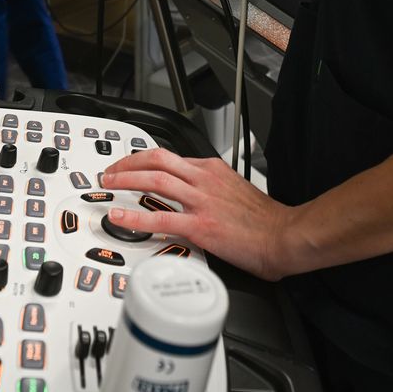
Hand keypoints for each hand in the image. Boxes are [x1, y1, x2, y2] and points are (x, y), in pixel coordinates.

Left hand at [100, 148, 292, 279]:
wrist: (284, 235)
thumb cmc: (264, 220)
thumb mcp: (234, 188)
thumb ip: (211, 186)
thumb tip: (193, 194)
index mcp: (211, 169)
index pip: (169, 156)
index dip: (143, 159)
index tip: (130, 166)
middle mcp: (203, 179)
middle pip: (156, 160)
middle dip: (128, 163)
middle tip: (111, 172)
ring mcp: (200, 201)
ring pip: (154, 180)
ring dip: (126, 181)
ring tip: (108, 185)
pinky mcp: (200, 226)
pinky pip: (160, 219)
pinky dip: (135, 218)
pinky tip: (120, 219)